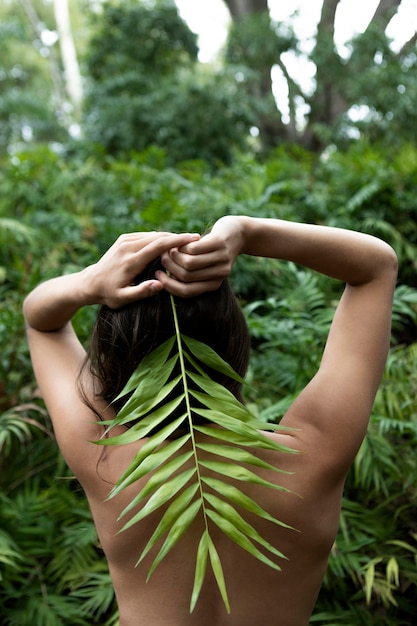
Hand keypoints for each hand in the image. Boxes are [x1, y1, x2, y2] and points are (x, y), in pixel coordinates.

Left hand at [86, 231, 200, 307]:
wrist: (90, 282)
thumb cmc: (109, 294)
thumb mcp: (123, 299)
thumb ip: (141, 292)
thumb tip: (160, 284)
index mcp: (131, 260)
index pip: (159, 245)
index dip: (178, 241)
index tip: (194, 238)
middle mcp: (128, 246)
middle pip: (159, 236)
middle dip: (178, 237)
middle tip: (196, 240)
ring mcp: (125, 240)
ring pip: (153, 234)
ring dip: (170, 237)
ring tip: (186, 243)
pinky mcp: (124, 238)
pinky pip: (146, 235)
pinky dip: (159, 238)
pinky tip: (169, 244)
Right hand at [157, 216, 244, 296]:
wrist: (238, 232)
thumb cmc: (214, 251)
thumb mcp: (204, 265)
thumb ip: (189, 274)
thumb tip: (164, 280)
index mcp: (214, 284)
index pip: (187, 292)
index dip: (169, 285)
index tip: (158, 275)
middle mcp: (220, 274)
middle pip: (185, 276)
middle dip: (169, 266)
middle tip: (163, 256)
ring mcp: (221, 258)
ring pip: (188, 263)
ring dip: (174, 255)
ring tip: (171, 249)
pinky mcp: (219, 243)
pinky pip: (194, 248)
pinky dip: (183, 245)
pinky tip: (181, 242)